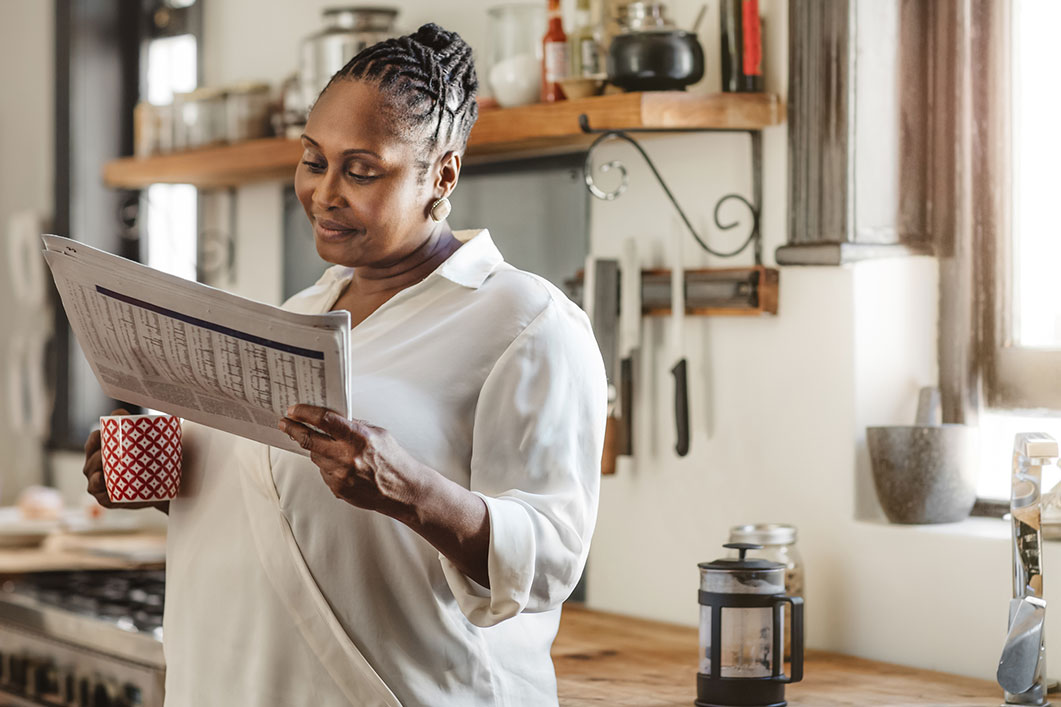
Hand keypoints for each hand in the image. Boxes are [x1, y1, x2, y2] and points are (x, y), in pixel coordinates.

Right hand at [83, 408, 168, 512]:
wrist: (165, 485)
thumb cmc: (151, 459)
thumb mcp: (146, 441)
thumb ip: (135, 424)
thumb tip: (120, 412)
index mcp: (103, 452)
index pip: (93, 442)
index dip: (95, 438)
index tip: (104, 433)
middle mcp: (97, 468)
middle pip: (92, 459)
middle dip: (97, 454)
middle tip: (113, 451)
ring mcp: (101, 484)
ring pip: (93, 475)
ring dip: (96, 469)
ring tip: (106, 465)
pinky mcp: (108, 498)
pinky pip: (99, 493)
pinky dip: (98, 486)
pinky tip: (101, 479)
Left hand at [278, 405, 422, 518]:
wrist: (402, 489)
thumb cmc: (393, 459)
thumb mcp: (377, 433)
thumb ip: (353, 426)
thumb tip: (331, 419)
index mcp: (358, 437)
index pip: (324, 420)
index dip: (305, 413)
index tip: (293, 410)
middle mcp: (347, 456)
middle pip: (309, 440)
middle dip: (294, 429)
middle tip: (285, 423)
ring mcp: (341, 475)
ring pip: (315, 456)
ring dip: (315, 448)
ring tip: (324, 444)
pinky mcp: (338, 488)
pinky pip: (324, 472)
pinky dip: (328, 465)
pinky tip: (342, 465)